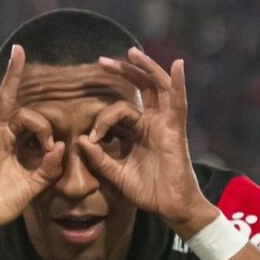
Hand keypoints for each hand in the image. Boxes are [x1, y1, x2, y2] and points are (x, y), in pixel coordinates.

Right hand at [0, 46, 65, 244]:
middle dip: (12, 75)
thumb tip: (60, 146)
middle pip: (5, 99)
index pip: (29, 120)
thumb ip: (49, 168)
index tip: (51, 147)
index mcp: (12, 143)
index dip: (43, 128)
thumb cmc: (3, 205)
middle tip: (19, 49)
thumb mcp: (33, 185)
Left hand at [80, 48, 217, 236]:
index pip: (119, 110)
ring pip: (158, 87)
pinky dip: (179, 83)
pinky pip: (179, 102)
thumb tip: (81, 140)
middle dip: (122, 72)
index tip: (92, 137)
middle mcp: (152, 122)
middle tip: (101, 61)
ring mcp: (165, 123)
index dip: (102, 119)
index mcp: (138, 131)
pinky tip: (178, 64)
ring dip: (145, 68)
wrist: (168, 206)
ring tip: (131, 52)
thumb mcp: (116, 174)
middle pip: (140, 88)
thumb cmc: (147, 191)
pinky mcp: (175, 129)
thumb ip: (99, 158)